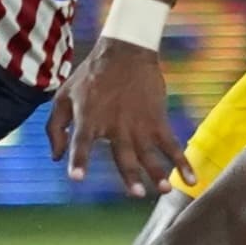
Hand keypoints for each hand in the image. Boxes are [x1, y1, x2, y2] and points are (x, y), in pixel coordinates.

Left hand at [49, 38, 187, 196]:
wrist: (125, 51)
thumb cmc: (90, 77)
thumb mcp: (64, 96)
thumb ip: (55, 127)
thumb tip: (56, 158)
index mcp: (89, 119)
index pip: (81, 143)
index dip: (79, 160)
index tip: (76, 177)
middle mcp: (115, 125)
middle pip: (123, 154)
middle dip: (130, 174)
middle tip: (137, 193)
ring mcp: (138, 124)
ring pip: (150, 153)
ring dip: (158, 172)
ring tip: (164, 190)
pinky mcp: (157, 121)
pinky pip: (171, 145)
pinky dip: (183, 162)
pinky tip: (190, 179)